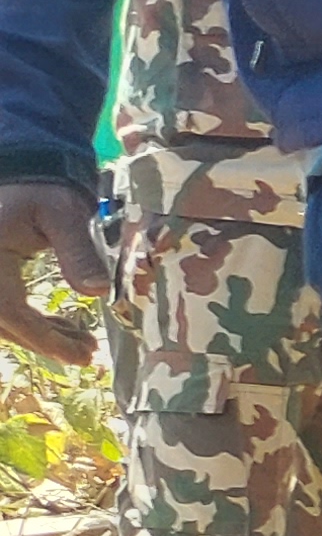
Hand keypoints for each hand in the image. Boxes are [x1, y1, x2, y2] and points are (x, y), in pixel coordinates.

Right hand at [0, 179, 106, 367]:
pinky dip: (33, 323)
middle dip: (45, 341)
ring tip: (85, 343)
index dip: (44, 337)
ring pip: (4, 321)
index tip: (79, 355)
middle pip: (3, 323)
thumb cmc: (43, 191)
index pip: (10, 310)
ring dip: (41, 335)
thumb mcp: (64, 213)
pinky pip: (5, 311)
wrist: (24, 179)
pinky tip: (66, 328)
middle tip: (88, 354)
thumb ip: (79, 251)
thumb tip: (99, 291)